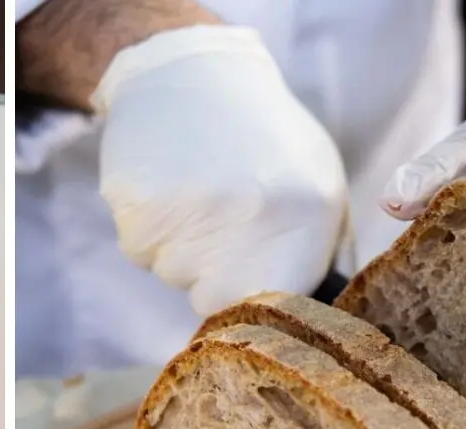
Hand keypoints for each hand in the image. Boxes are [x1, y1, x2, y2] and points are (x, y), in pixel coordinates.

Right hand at [93, 25, 348, 316]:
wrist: (191, 72)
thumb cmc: (265, 136)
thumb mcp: (321, 184)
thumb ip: (326, 253)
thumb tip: (322, 318)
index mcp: (305, 220)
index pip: (275, 314)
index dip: (261, 308)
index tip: (253, 288)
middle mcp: (248, 225)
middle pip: (215, 302)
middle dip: (215, 276)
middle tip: (222, 221)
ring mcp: (189, 220)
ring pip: (172, 274)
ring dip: (180, 247)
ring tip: (195, 190)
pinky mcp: (139, 211)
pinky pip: (140, 250)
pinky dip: (149, 228)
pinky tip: (166, 184)